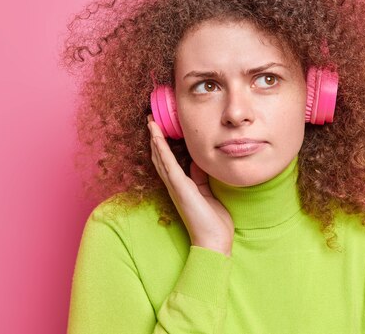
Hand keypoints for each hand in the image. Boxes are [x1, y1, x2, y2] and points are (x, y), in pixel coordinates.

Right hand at [147, 114, 233, 256]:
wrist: (213, 242)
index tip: (160, 129)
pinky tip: (157, 138)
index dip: (163, 146)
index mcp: (182, 186)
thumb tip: (197, 163)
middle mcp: (175, 185)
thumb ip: (201, 178)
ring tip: (151, 123)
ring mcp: (176, 187)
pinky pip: (169, 165)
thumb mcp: (208, 194)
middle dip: (156, 139)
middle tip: (150, 121)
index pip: (169, 162)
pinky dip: (162, 150)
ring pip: (161, 159)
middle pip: (161, 158)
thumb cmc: (213, 222)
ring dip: (155, 140)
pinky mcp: (181, 188)